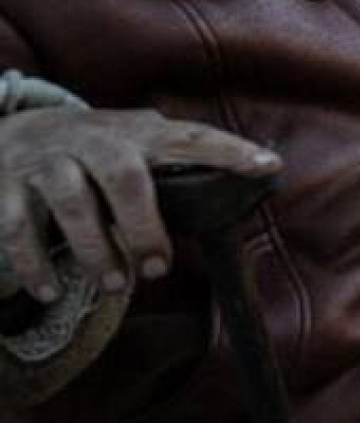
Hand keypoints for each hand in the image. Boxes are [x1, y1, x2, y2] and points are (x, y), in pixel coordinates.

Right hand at [0, 108, 280, 303]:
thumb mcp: (137, 150)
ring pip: (71, 201)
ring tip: (114, 286)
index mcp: (139, 134)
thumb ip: (174, 173)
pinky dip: (35, 264)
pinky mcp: (5, 184)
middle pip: (125, 177)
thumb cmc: (98, 153)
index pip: (192, 138)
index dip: (230, 151)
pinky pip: (17, 226)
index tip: (270, 165)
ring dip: (95, 249)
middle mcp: (93, 140)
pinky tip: (50, 292)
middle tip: (159, 268)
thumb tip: (232, 208)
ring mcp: (46, 159)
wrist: (14, 130)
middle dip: (144, 227)